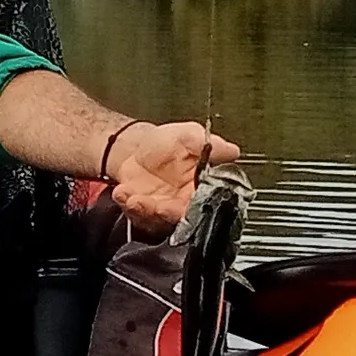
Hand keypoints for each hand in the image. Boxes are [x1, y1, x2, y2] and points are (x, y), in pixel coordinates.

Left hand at [103, 121, 240, 234]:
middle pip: (179, 218)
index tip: (183, 203)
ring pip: (156, 220)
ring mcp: (161, 208)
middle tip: (157, 207)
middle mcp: (182, 202)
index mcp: (200, 187)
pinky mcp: (141, 210)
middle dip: (167, 214)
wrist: (136, 146)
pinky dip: (127, 205)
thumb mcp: (189, 135)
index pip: (203, 203)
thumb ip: (210, 145)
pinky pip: (135, 215)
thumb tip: (233, 151)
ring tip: (133, 197)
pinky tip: (122, 192)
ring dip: (144, 211)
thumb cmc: (166, 142)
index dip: (194, 208)